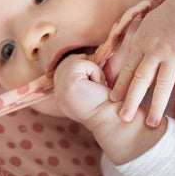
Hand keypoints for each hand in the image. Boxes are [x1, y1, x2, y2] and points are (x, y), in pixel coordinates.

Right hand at [53, 53, 167, 165]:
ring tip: (99, 86)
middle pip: (66, 63)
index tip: (95, 82)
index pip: (63, 69)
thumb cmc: (111, 106)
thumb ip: (81, 76)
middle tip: (98, 83)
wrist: (116, 121)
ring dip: (92, 69)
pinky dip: (95, 71)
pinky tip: (100, 86)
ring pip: (74, 61)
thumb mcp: (91, 89)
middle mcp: (57, 95)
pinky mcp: (69, 84)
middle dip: (85, 67)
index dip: (80, 68)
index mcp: (61, 98)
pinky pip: (80, 64)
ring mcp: (60, 90)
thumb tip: (82, 55)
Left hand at [109, 0, 174, 126]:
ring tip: (152, 123)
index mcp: (142, 43)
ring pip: (163, 84)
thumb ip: (138, 44)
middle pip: (141, 79)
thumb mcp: (146, 26)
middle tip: (124, 119)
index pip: (127, 68)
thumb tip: (129, 61)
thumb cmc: (168, 15)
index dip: (120, 85)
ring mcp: (173, 55)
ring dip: (157, 105)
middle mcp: (155, 50)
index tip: (112, 101)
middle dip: (131, 101)